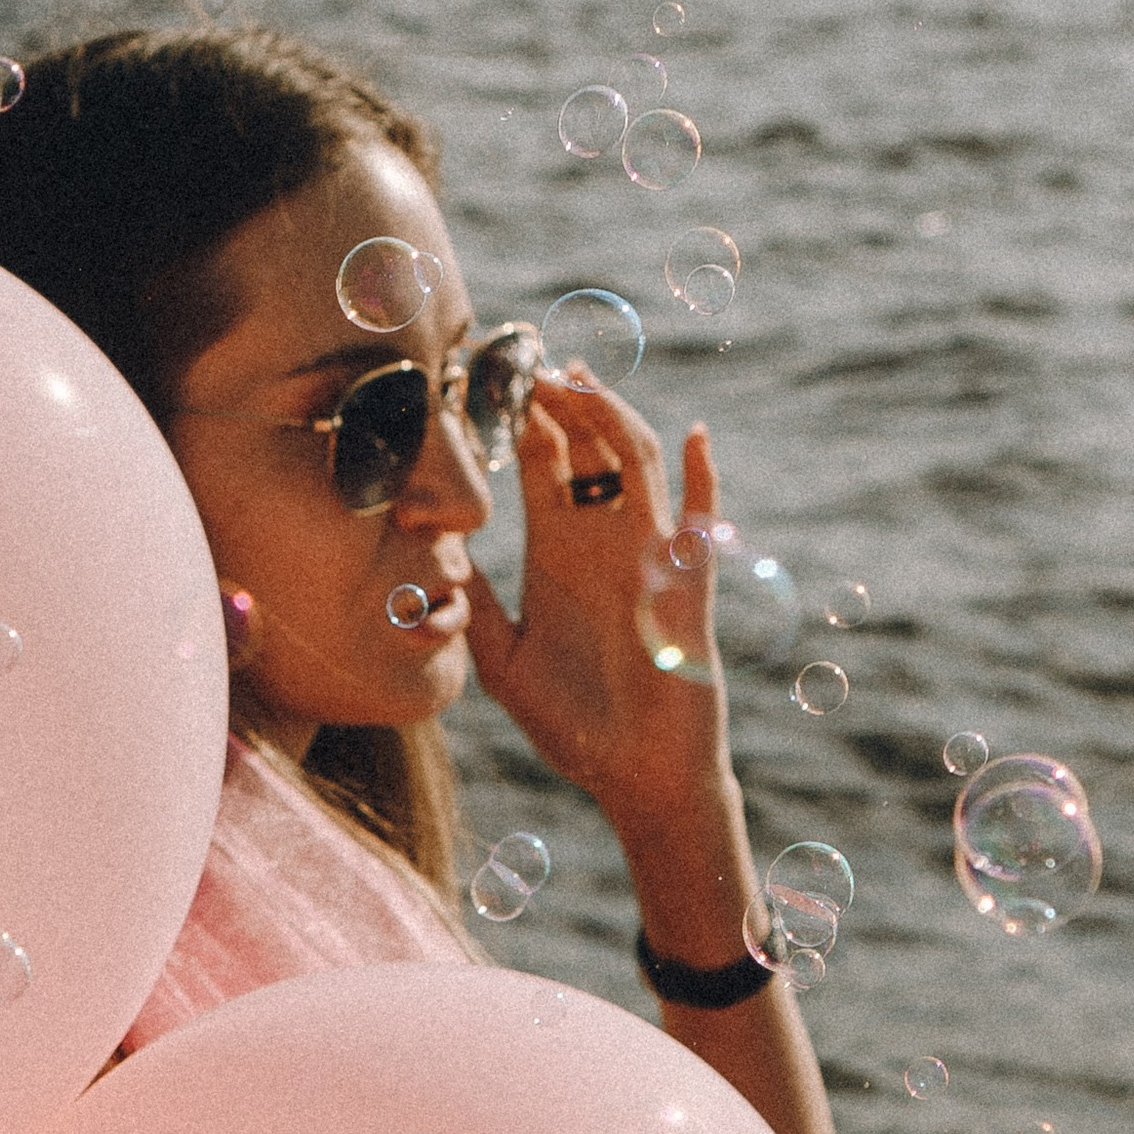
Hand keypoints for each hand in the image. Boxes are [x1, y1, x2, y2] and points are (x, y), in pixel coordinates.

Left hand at [464, 376, 733, 839]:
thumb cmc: (571, 724)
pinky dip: (703, 475)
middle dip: (561, 400)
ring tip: (579, 380)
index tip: (490, 378)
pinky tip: (693, 434)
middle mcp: (602, 542)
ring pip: (635, 464)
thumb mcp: (502, 659)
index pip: (541, 466)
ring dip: (611, 419)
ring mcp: (648, 556)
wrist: (636, 777)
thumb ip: (471, 602)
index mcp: (558, 553)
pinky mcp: (687, 585)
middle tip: (528, 356)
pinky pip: (702, 520)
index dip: (521, 421)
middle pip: (585, 448)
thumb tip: (430, 549)